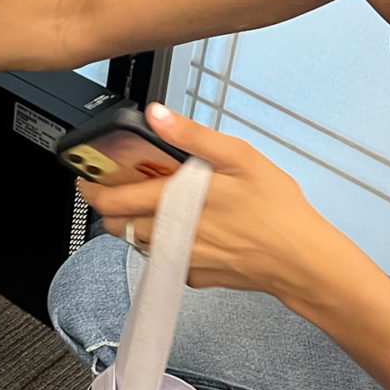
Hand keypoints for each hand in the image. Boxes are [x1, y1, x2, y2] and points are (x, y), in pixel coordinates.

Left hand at [79, 104, 354, 299]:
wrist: (301, 259)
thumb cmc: (275, 208)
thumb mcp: (238, 157)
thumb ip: (191, 135)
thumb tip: (155, 113)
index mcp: (173, 202)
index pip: (112, 201)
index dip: (92, 188)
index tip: (89, 176)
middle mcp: (168, 235)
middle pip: (116, 226)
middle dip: (112, 206)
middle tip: (124, 187)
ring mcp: (179, 260)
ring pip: (137, 243)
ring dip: (135, 224)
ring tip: (157, 204)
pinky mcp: (194, 276)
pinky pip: (164, 259)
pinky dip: (164, 242)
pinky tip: (187, 227)